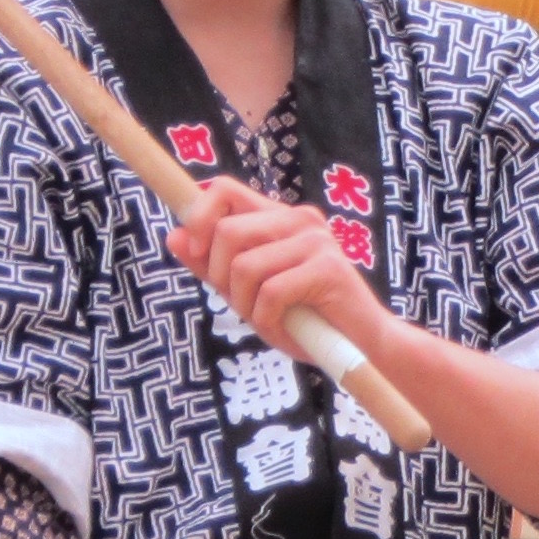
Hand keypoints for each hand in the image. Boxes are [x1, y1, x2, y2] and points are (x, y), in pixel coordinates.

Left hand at [171, 177, 389, 370]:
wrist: (364, 348)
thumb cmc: (307, 320)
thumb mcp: (250, 293)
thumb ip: (214, 266)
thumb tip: (173, 237)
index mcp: (279, 218)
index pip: (223, 190)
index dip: (197, 217)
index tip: (195, 252)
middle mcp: (298, 220)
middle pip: (226, 231)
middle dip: (221, 277)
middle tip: (243, 305)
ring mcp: (315, 241)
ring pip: (244, 266)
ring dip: (246, 306)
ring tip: (269, 321)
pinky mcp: (327, 269)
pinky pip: (270, 293)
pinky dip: (268, 322)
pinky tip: (287, 331)